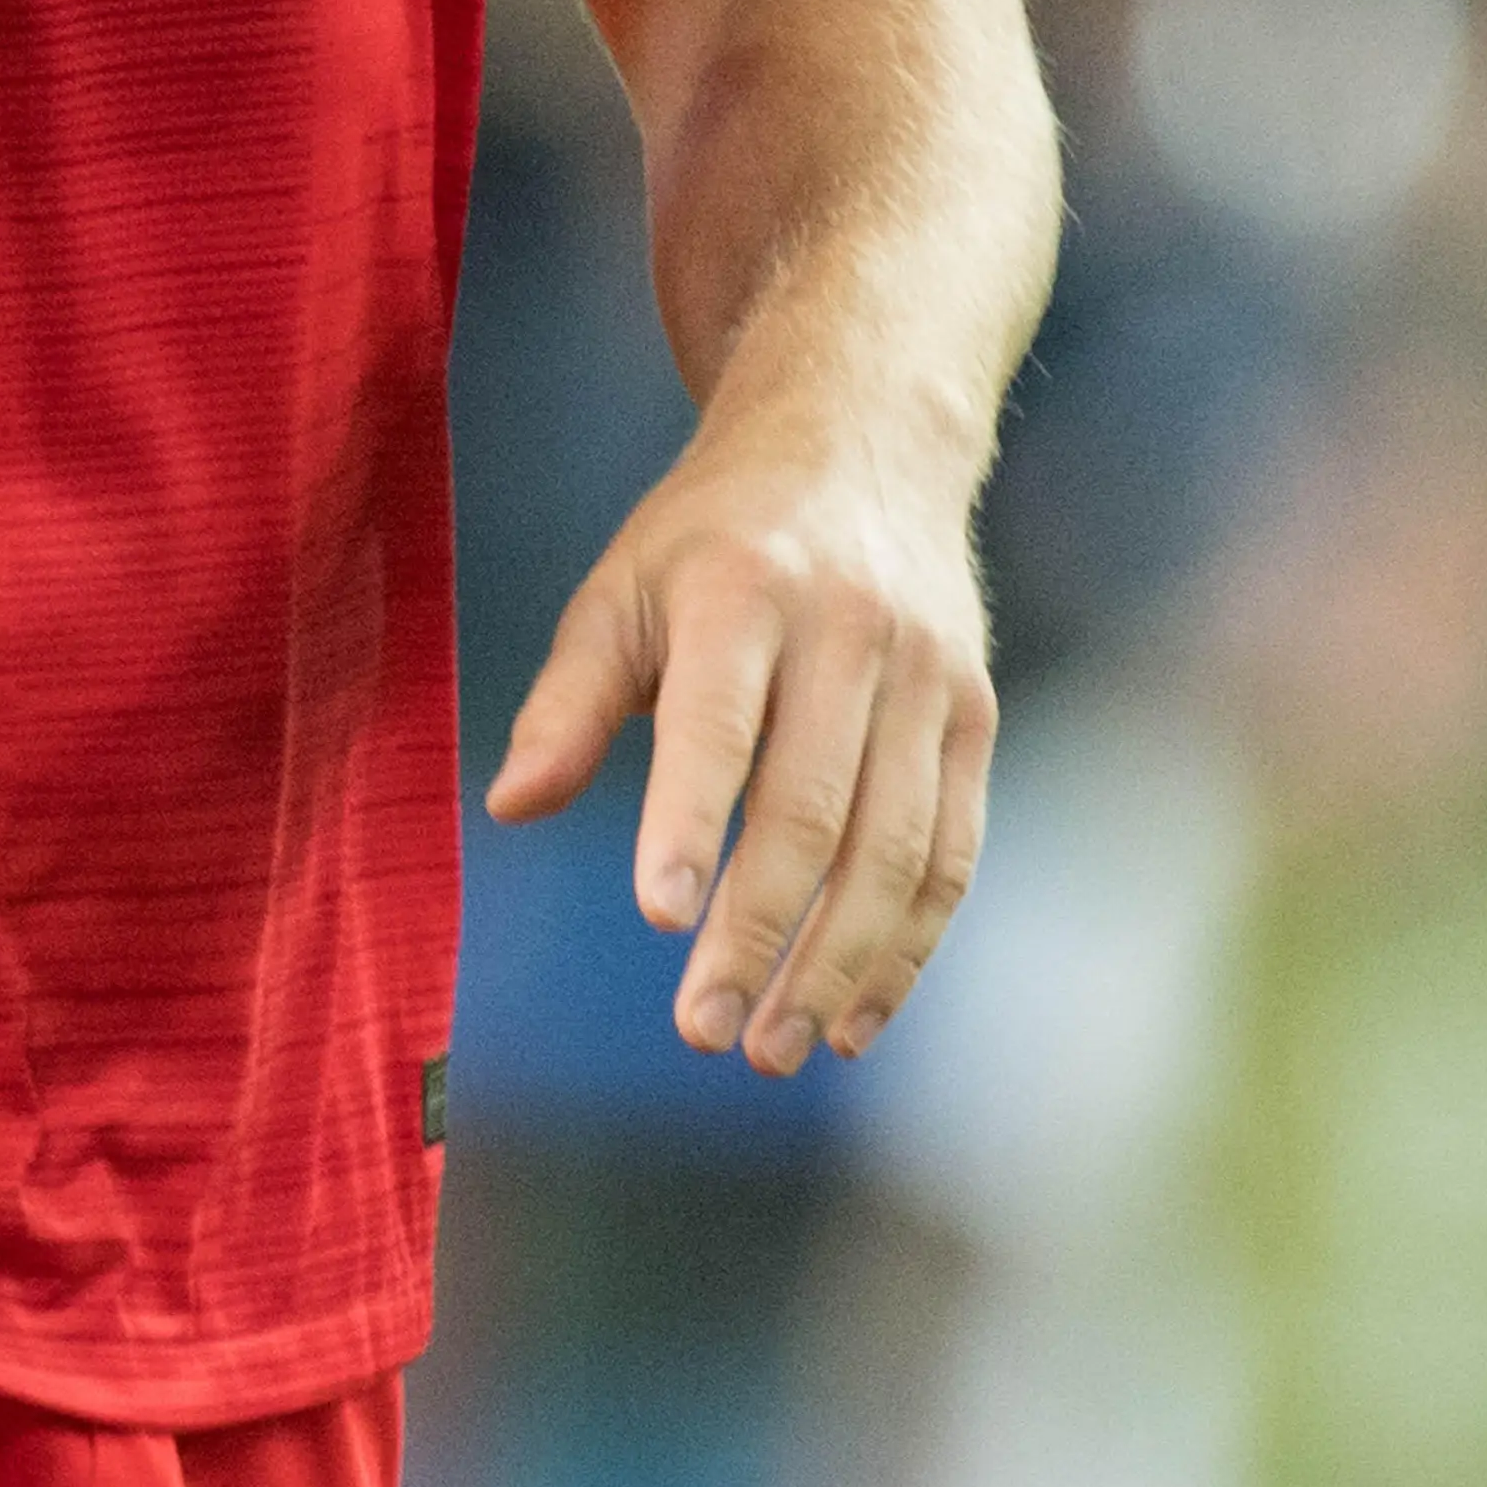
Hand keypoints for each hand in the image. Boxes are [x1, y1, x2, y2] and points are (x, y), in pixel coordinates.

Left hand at [483, 400, 998, 1075]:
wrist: (865, 438)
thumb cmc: (714, 537)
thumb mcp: (624, 586)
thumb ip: (568, 699)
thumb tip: (511, 806)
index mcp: (744, 589)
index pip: (718, 720)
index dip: (689, 822)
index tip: (659, 920)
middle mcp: (850, 630)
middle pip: (812, 807)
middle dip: (760, 933)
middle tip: (705, 1033)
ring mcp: (926, 675)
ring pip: (894, 846)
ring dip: (837, 965)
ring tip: (773, 1048)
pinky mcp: (975, 715)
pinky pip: (952, 853)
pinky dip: (907, 946)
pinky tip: (856, 1018)